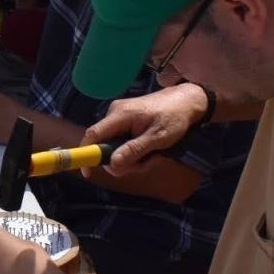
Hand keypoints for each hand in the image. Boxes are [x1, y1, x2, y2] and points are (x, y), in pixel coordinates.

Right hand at [79, 82, 208, 177]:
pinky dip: (134, 150)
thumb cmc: (174, 117)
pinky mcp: (126, 121)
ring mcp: (120, 116)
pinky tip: (150, 149)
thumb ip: (134, 150)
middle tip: (145, 164)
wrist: (187, 100)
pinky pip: (122, 141)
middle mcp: (115, 113)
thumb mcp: (157, 137)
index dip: (87, 154)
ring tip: (153, 155)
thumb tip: (113, 165)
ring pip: (116, 146)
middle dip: (122, 160)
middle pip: (105, 145)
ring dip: (132, 157)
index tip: (88, 172)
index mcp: (120, 114)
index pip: (93, 135)